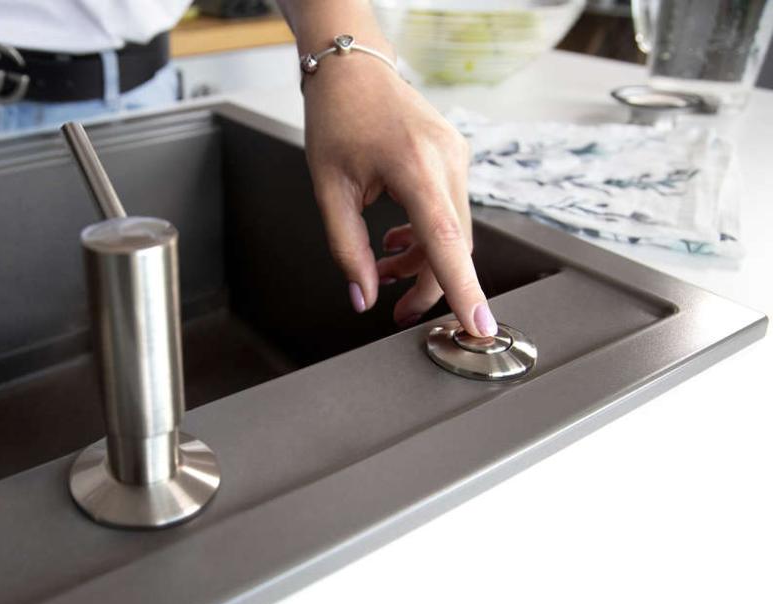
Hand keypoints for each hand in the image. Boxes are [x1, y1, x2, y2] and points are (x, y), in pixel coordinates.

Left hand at [301, 49, 496, 337]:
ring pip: (453, 232)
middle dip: (428, 284)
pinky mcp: (455, 157)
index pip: (446, 242)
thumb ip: (347, 249)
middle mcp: (447, 160)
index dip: (462, 290)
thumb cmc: (337, 120)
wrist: (352, 71)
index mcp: (416, 167)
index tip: (479, 327)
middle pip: (453, 246)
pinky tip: (398, 239)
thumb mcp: (329, 190)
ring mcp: (457, 156)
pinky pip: (450, 210)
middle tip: (397, 310)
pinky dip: (427, 234)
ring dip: (423, 260)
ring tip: (385, 268)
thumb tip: (363, 297)